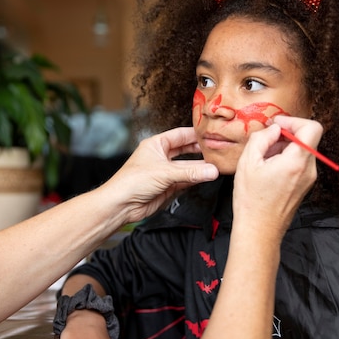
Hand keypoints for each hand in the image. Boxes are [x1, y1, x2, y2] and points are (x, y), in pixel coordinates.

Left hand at [102, 127, 218, 222]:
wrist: (121, 205)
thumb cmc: (132, 182)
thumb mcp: (164, 172)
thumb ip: (190, 172)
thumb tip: (212, 171)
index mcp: (156, 144)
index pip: (180, 135)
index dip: (196, 134)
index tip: (212, 134)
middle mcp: (161, 156)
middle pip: (186, 150)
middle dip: (201, 151)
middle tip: (218, 149)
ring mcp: (165, 171)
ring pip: (187, 167)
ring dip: (200, 167)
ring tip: (217, 165)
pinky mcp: (168, 186)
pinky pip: (186, 180)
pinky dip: (196, 179)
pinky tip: (207, 176)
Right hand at [233, 116, 321, 239]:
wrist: (259, 230)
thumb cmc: (252, 200)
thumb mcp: (248, 162)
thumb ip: (261, 138)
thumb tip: (273, 129)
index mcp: (297, 161)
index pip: (312, 127)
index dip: (293, 121)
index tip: (276, 126)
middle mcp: (308, 169)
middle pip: (306, 139)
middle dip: (285, 134)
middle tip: (265, 142)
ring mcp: (308, 179)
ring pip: (302, 151)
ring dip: (284, 148)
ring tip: (263, 159)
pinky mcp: (304, 186)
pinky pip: (299, 164)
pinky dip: (285, 159)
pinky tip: (268, 170)